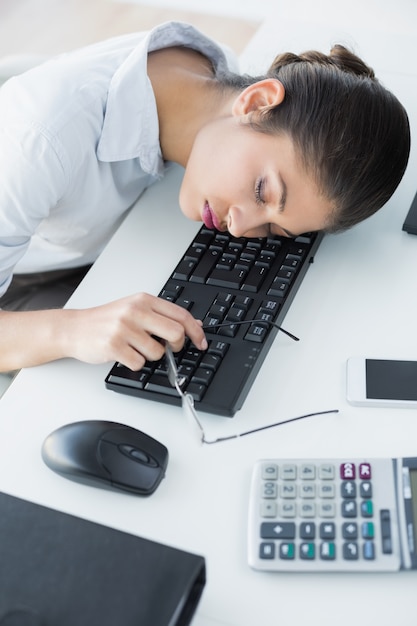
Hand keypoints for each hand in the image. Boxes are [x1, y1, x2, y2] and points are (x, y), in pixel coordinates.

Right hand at [66, 292, 207, 369]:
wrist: (74, 328)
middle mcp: (135, 311)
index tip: (201, 343)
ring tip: (134, 348)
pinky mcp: (114, 346)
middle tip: (169, 349)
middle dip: (177, 346)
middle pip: (175, 333)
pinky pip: (139, 363)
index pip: (181, 315)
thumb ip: (162, 315)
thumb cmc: (105, 320)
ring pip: (157, 352)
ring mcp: (124, 328)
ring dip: (150, 356)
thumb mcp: (135, 309)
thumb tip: (193, 324)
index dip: (196, 331)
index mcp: (144, 300)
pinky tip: (124, 355)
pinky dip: (134, 364)